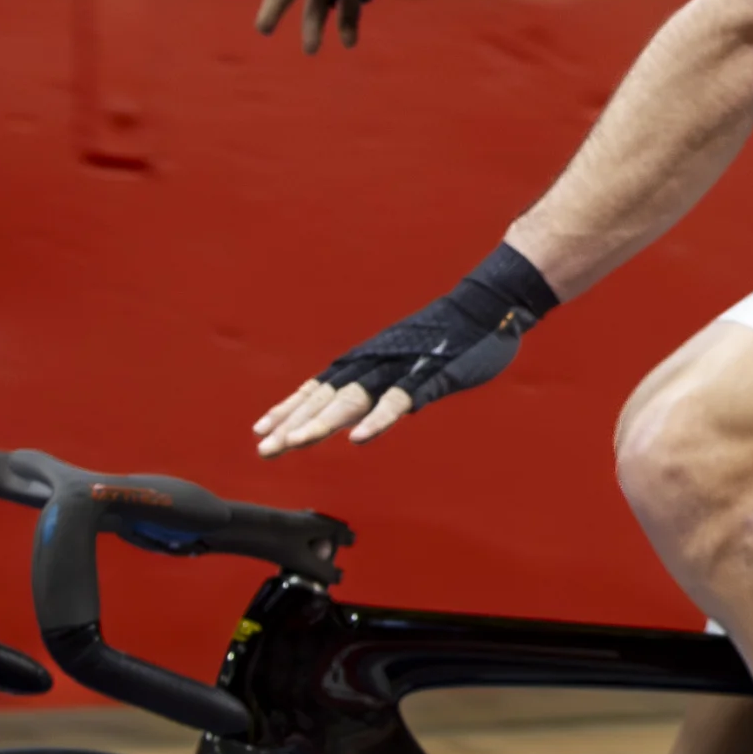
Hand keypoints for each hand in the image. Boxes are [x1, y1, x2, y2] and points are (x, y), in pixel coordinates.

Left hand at [251, 246, 559, 454]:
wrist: (490, 305)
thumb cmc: (452, 337)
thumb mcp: (409, 363)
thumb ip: (386, 386)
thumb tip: (363, 411)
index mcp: (371, 361)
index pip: (321, 387)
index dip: (291, 407)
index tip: (262, 428)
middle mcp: (377, 362)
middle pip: (327, 397)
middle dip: (294, 422)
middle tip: (265, 448)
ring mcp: (402, 368)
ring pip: (354, 398)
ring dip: (323, 421)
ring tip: (295, 442)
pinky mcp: (431, 375)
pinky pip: (401, 400)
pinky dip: (378, 417)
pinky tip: (359, 438)